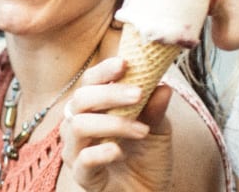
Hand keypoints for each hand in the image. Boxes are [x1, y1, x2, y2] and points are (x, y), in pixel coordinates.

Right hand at [59, 57, 173, 191]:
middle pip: (80, 99)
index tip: (125, 63)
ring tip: (141, 130)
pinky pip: (82, 159)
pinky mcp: (82, 176)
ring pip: (77, 126)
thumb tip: (161, 86)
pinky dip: (100, 152)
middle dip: (109, 93)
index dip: (103, 71)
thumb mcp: (159, 130)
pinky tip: (119, 151)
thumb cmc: (147, 160)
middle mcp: (79, 125)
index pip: (90, 83)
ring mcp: (77, 150)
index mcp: (95, 109)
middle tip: (137, 94)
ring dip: (112, 123)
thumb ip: (155, 110)